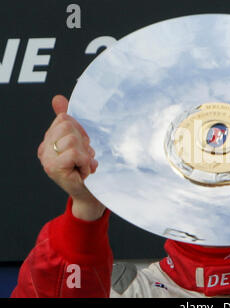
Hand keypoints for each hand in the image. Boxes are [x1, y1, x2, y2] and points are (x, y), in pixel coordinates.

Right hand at [37, 95, 104, 219]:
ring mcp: (47, 159)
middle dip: (83, 140)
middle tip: (85, 157)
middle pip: (67, 125)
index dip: (80, 130)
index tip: (84, 146)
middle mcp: (44, 149)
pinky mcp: (54, 168)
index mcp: (49, 141)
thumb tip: (58, 98)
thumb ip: (69, 121)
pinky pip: (74, 153)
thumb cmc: (87, 168)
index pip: (63, 119)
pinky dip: (85, 162)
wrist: (91, 194)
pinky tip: (84, 171)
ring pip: (72, 139)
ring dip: (86, 153)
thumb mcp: (81, 141)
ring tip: (84, 165)